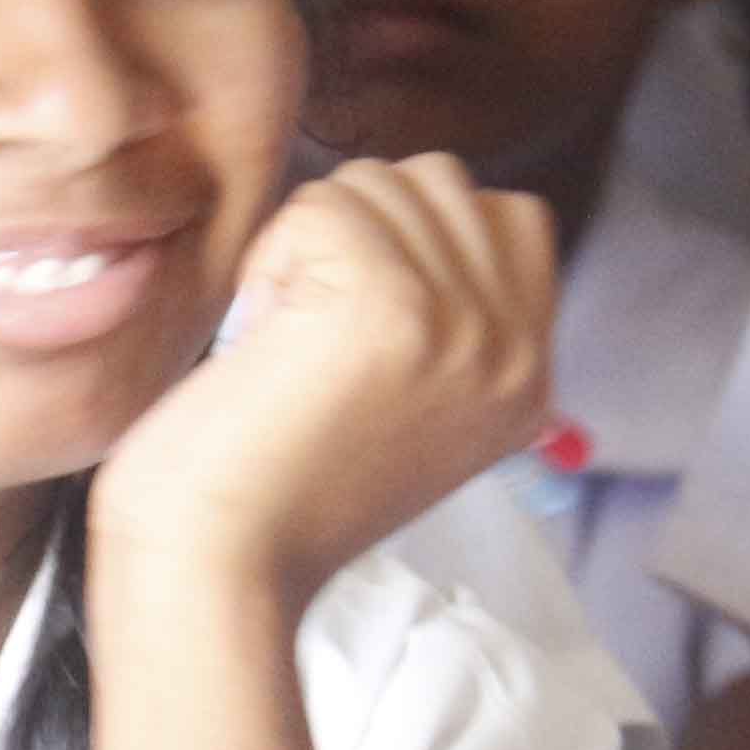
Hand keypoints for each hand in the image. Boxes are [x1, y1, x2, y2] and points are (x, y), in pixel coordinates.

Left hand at [89, 155, 551, 617]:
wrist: (220, 567)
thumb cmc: (275, 491)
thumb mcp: (411, 410)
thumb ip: (449, 324)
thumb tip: (427, 211)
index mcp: (529, 380)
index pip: (510, 218)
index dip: (411, 231)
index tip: (350, 313)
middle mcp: (514, 354)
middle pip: (442, 183)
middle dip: (354, 227)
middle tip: (307, 330)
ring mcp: (462, 328)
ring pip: (381, 183)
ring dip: (307, 242)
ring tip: (285, 337)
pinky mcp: (391, 308)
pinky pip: (322, 207)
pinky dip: (270, 260)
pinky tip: (262, 339)